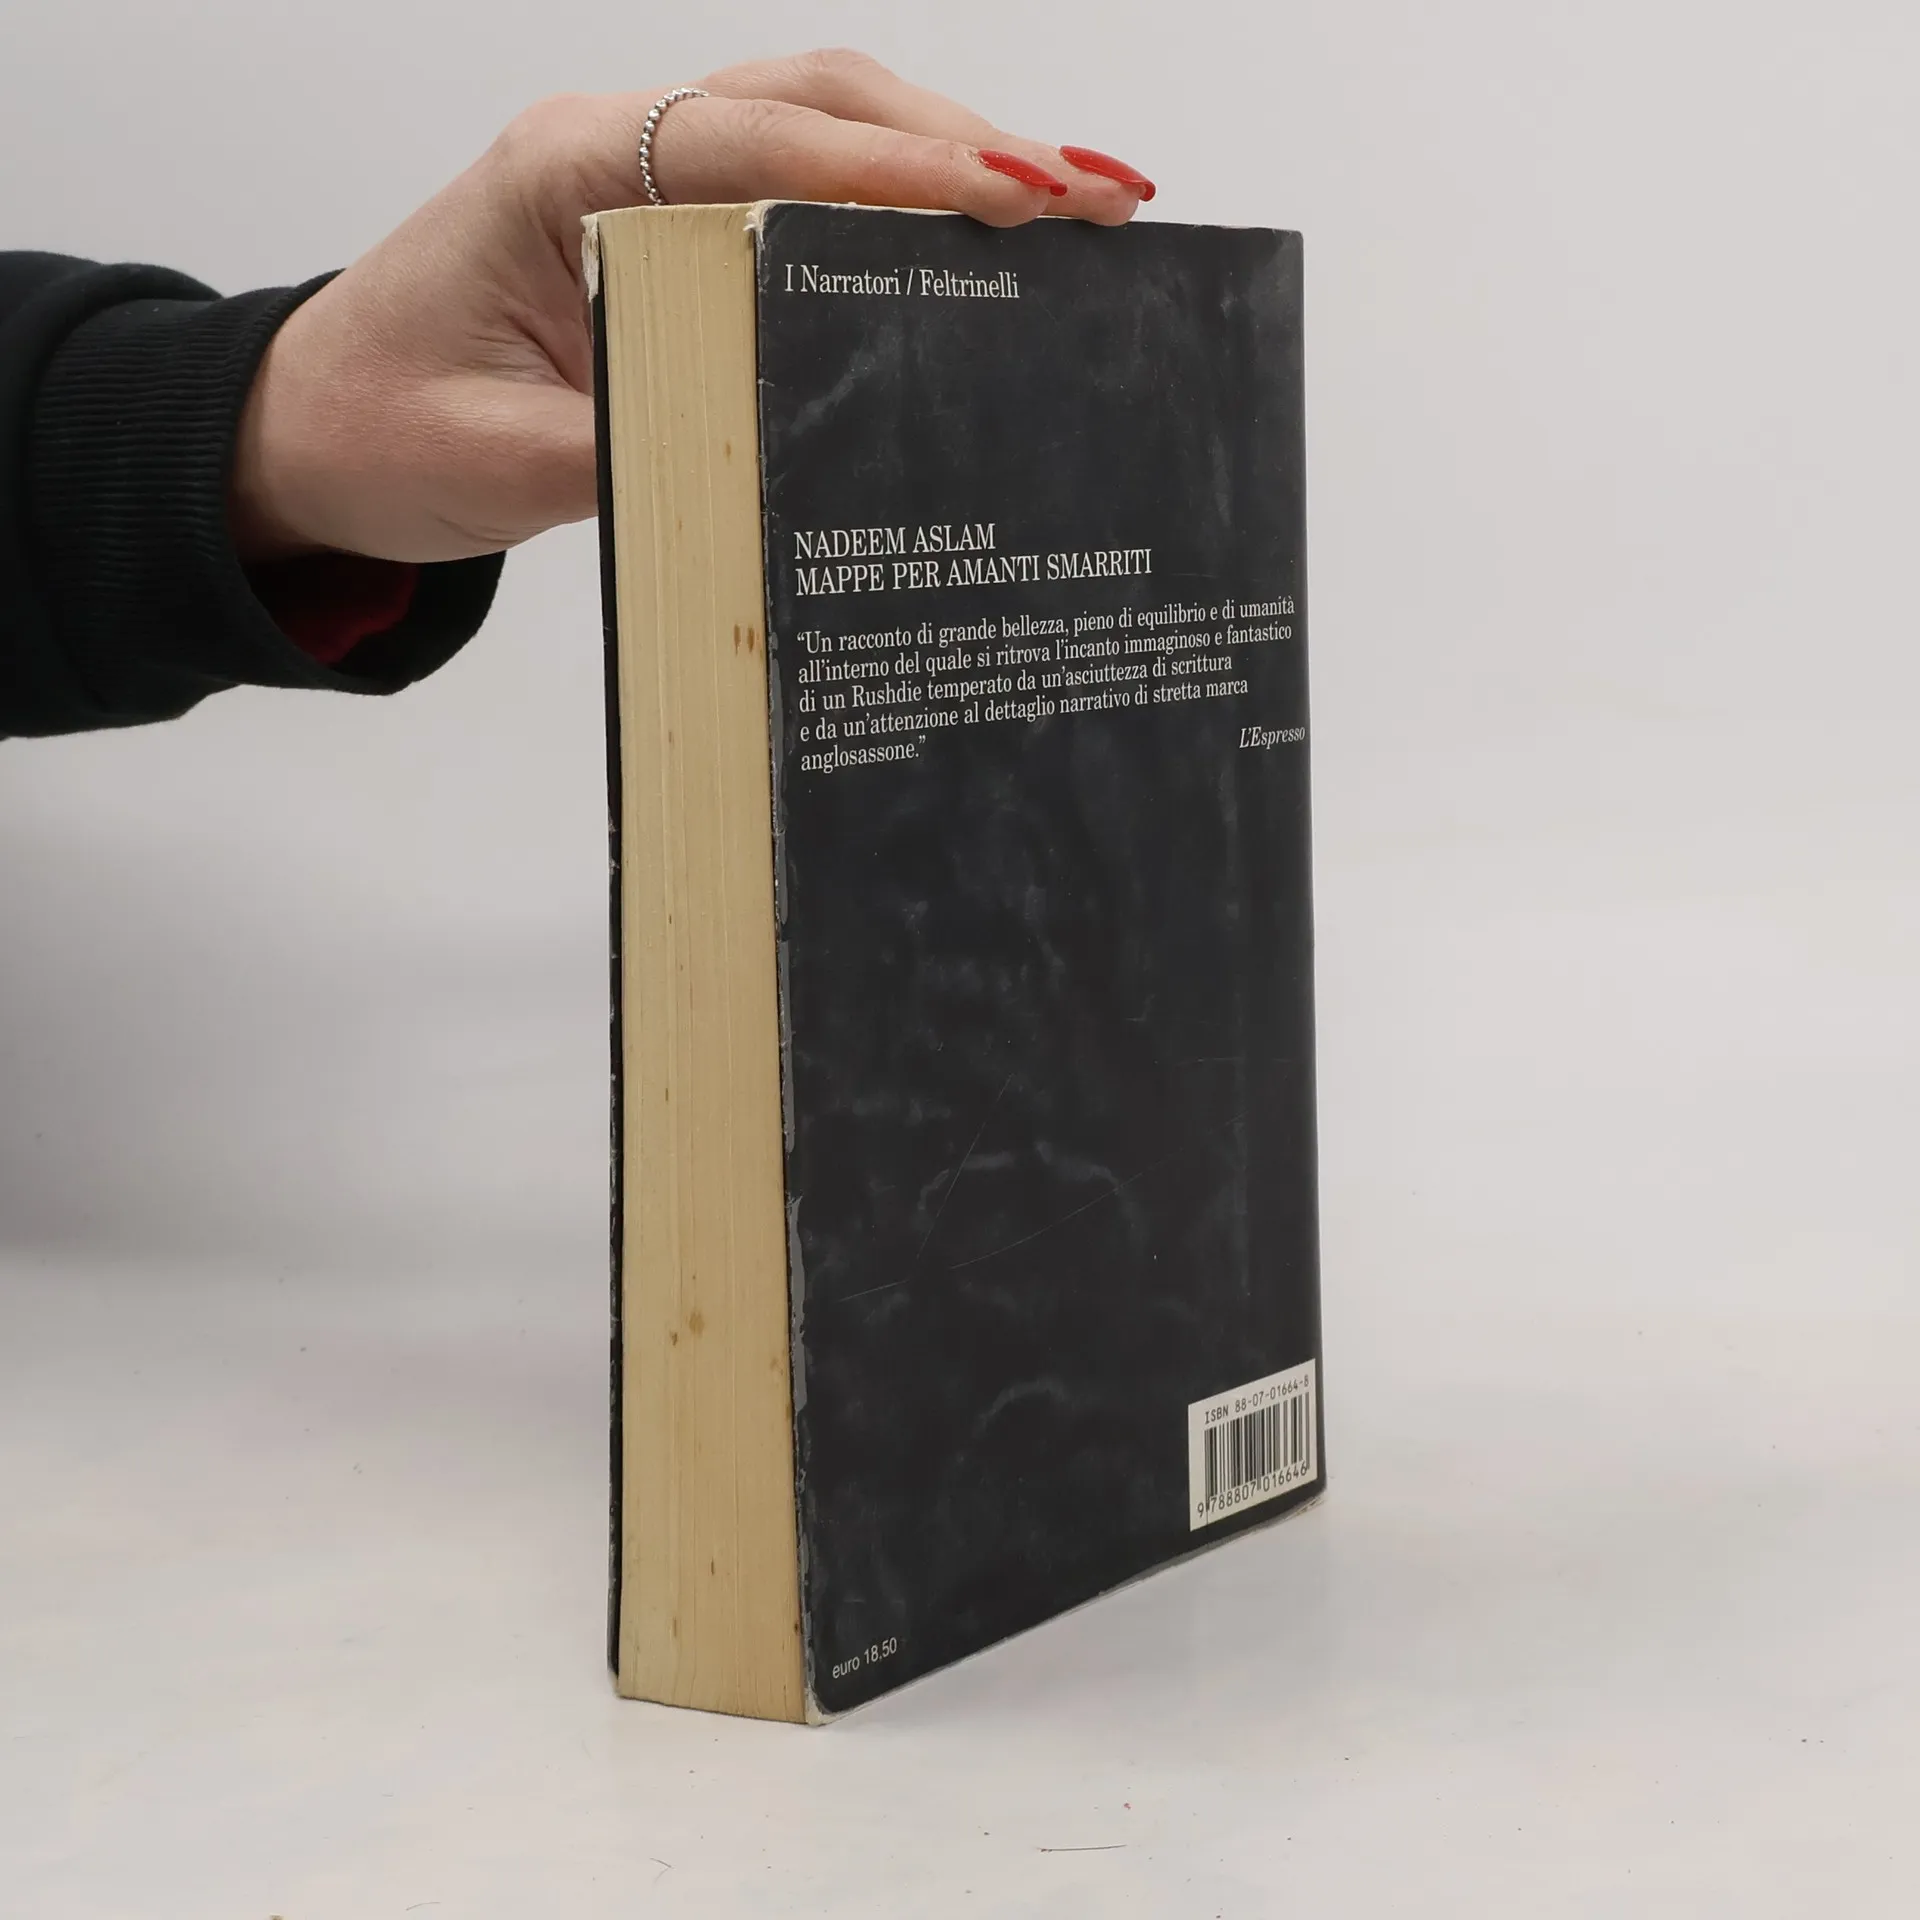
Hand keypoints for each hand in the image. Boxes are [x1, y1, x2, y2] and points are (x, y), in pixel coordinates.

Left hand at [230, 51, 1154, 564]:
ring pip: (825, 132)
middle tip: (1101, 198)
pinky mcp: (672, 231)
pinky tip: (981, 247)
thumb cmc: (380, 427)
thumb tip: (776, 448)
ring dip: (952, 160)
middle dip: (967, 143)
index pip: (758, 145)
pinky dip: (900, 207)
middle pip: (820, 103)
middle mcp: (618, 151)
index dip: (896, 170)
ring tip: (1082, 211)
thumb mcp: (493, 458)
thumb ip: (626, 443)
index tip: (1019, 202)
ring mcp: (648, 182)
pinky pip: (803, 194)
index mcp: (563, 173)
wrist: (310, 427)